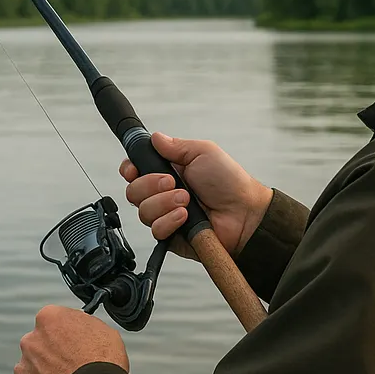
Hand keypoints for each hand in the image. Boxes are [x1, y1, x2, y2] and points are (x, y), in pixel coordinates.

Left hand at [14, 304, 129, 373]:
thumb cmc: (102, 364)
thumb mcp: (104, 330)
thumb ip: (83, 323)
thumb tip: (80, 324)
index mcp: (49, 318)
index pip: (54, 320)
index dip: (67, 333)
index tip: (75, 343)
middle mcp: (30, 340)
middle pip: (39, 344)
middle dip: (52, 354)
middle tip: (72, 366)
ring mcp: (23, 368)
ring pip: (33, 368)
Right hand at [120, 133, 272, 260]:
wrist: (245, 213)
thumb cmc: (229, 182)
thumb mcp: (203, 152)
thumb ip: (175, 145)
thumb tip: (155, 137)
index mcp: (168, 171)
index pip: (134, 170)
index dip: (130, 169)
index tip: (134, 169)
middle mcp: (163, 194)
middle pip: (133, 191)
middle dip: (150, 185)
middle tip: (173, 182)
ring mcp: (166, 215)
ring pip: (143, 211)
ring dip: (164, 202)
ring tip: (186, 200)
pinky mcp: (171, 235)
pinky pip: (156, 230)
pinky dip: (169, 220)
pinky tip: (185, 216)